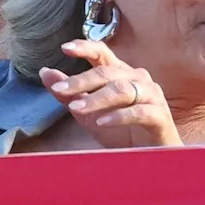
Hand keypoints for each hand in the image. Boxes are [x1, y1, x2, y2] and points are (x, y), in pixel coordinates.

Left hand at [39, 40, 182, 148]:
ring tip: (77, 107)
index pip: (102, 53)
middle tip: (58, 90)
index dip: (85, 48)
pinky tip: (102, 122)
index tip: (65, 48)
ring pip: (122, 90)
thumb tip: (45, 73)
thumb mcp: (89, 114)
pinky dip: (119, 116)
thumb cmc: (122, 131)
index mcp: (120, 74)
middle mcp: (137, 79)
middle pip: (108, 72)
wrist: (150, 156)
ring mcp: (151, 96)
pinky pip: (139, 111)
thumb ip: (69, 94)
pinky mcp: (160, 116)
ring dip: (97, 98)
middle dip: (81, 81)